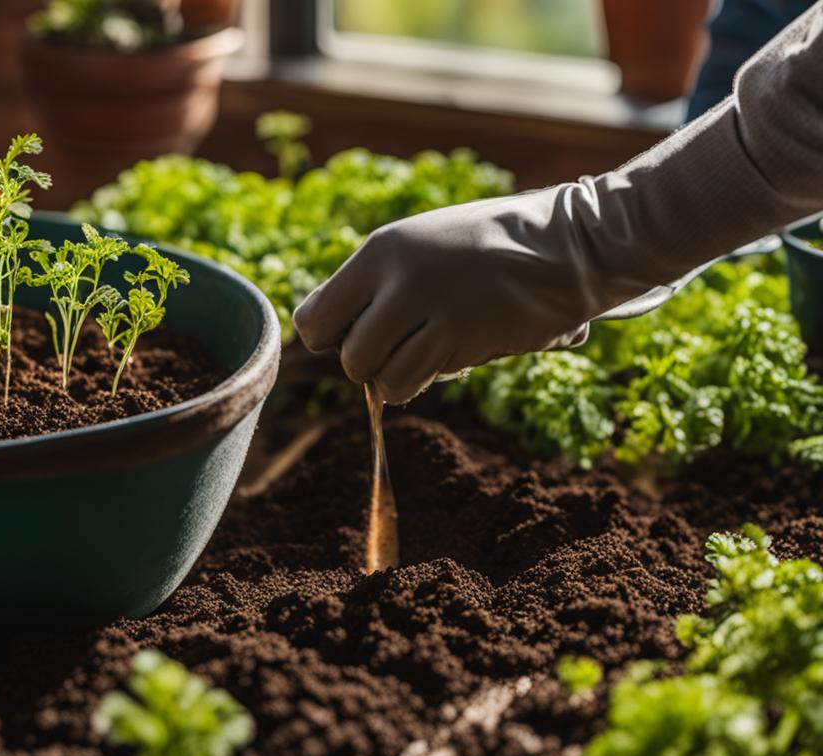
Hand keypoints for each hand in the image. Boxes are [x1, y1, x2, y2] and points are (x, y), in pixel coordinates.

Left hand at [292, 189, 609, 403]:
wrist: (567, 246)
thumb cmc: (486, 247)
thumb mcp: (418, 246)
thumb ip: (374, 287)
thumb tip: (330, 337)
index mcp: (381, 250)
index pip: (314, 317)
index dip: (329, 336)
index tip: (355, 332)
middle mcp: (399, 279)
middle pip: (347, 356)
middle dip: (366, 364)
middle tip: (396, 346)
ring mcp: (433, 311)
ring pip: (379, 378)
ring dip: (394, 378)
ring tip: (424, 352)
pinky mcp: (464, 340)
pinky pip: (416, 382)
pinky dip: (424, 380)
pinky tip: (451, 352)